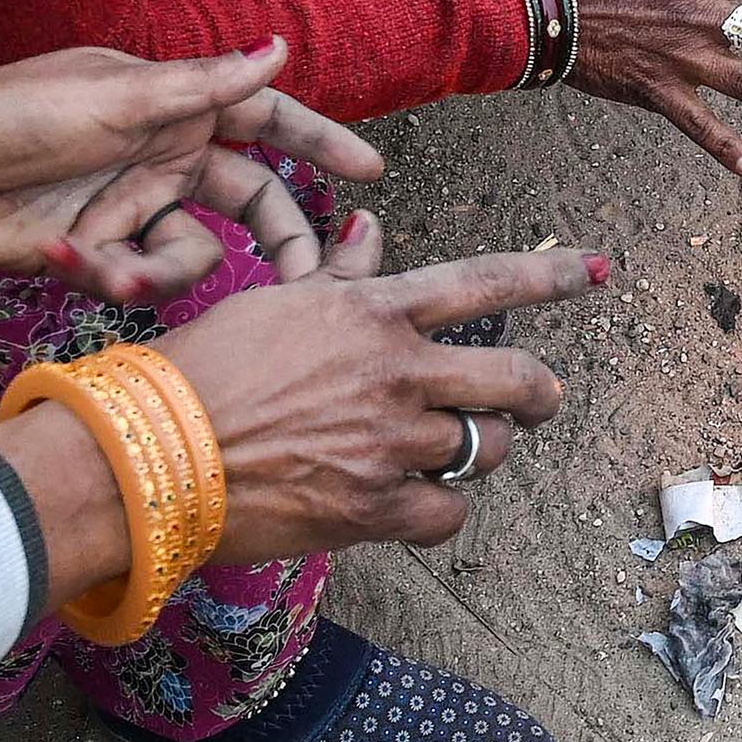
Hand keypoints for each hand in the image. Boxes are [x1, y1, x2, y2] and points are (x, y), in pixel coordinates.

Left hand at [0, 38, 383, 299]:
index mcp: (178, 108)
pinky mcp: (97, 250)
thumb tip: (280, 47)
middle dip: (281, 244)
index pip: (269, 121)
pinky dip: (104, 272)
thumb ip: (208, 85)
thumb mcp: (121, 96)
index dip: (320, 145)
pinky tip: (61, 254)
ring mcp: (132, 206)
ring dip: (160, 269)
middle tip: (309, 284)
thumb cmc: (20, 113)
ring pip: (193, 255)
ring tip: (111, 265)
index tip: (371, 174)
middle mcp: (165, 157)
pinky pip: (134, 276)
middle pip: (253, 204)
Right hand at [156, 211, 601, 557]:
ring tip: (444, 455)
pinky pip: (448, 514)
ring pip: (486, 449)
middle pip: (515, 379)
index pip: (483, 284)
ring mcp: (391, 442)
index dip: (549, 278)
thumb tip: (371, 227)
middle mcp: (396, 371)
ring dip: (477, 453)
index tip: (595, 272)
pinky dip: (441, 511)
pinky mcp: (375, 507)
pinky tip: (415, 504)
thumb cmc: (197, 371)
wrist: (147, 455)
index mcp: (372, 312)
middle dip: (540, 393)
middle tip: (540, 401)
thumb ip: (337, 274)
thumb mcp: (271, 302)